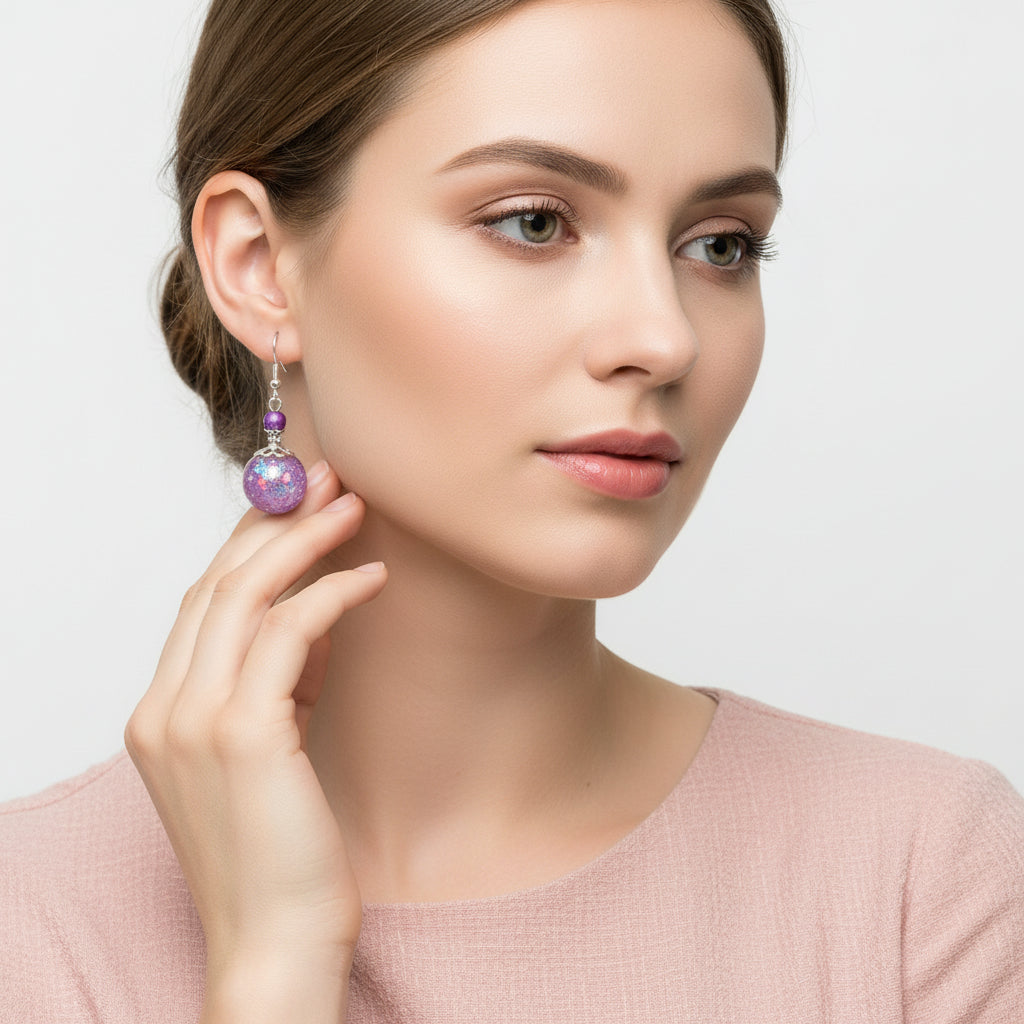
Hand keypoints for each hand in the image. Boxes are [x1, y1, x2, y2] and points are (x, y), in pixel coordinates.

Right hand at [125, 465, 385, 1022]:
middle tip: (328, 479)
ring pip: (245, 595)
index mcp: (161, 714)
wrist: (276, 942)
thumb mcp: (269, 752)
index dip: (248, 542)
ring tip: (354, 506)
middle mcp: (163, 709)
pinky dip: (332, 594)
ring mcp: (193, 721)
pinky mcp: (241, 734)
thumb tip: (317, 613)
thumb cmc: (283, 852)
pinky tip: (373, 578)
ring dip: (304, 540)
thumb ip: (278, 683)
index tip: (294, 502)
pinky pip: (290, 632)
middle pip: (217, 584)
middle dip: (274, 522)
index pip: (202, 602)